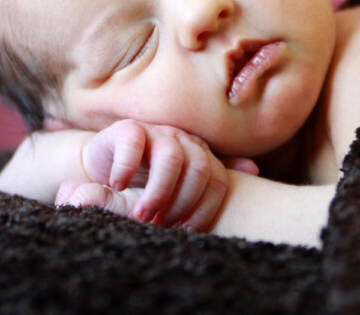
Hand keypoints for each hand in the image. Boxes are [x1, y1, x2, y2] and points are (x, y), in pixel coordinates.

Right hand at [55, 119, 257, 232]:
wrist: (105, 164)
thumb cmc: (145, 179)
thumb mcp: (178, 186)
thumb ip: (210, 179)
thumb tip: (254, 168)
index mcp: (199, 153)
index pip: (218, 180)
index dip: (205, 210)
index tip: (186, 231)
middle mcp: (182, 139)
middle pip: (199, 168)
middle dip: (182, 203)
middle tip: (162, 224)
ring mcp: (156, 132)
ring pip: (171, 157)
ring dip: (158, 192)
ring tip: (143, 215)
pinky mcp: (127, 129)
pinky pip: (134, 143)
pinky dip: (127, 169)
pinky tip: (118, 187)